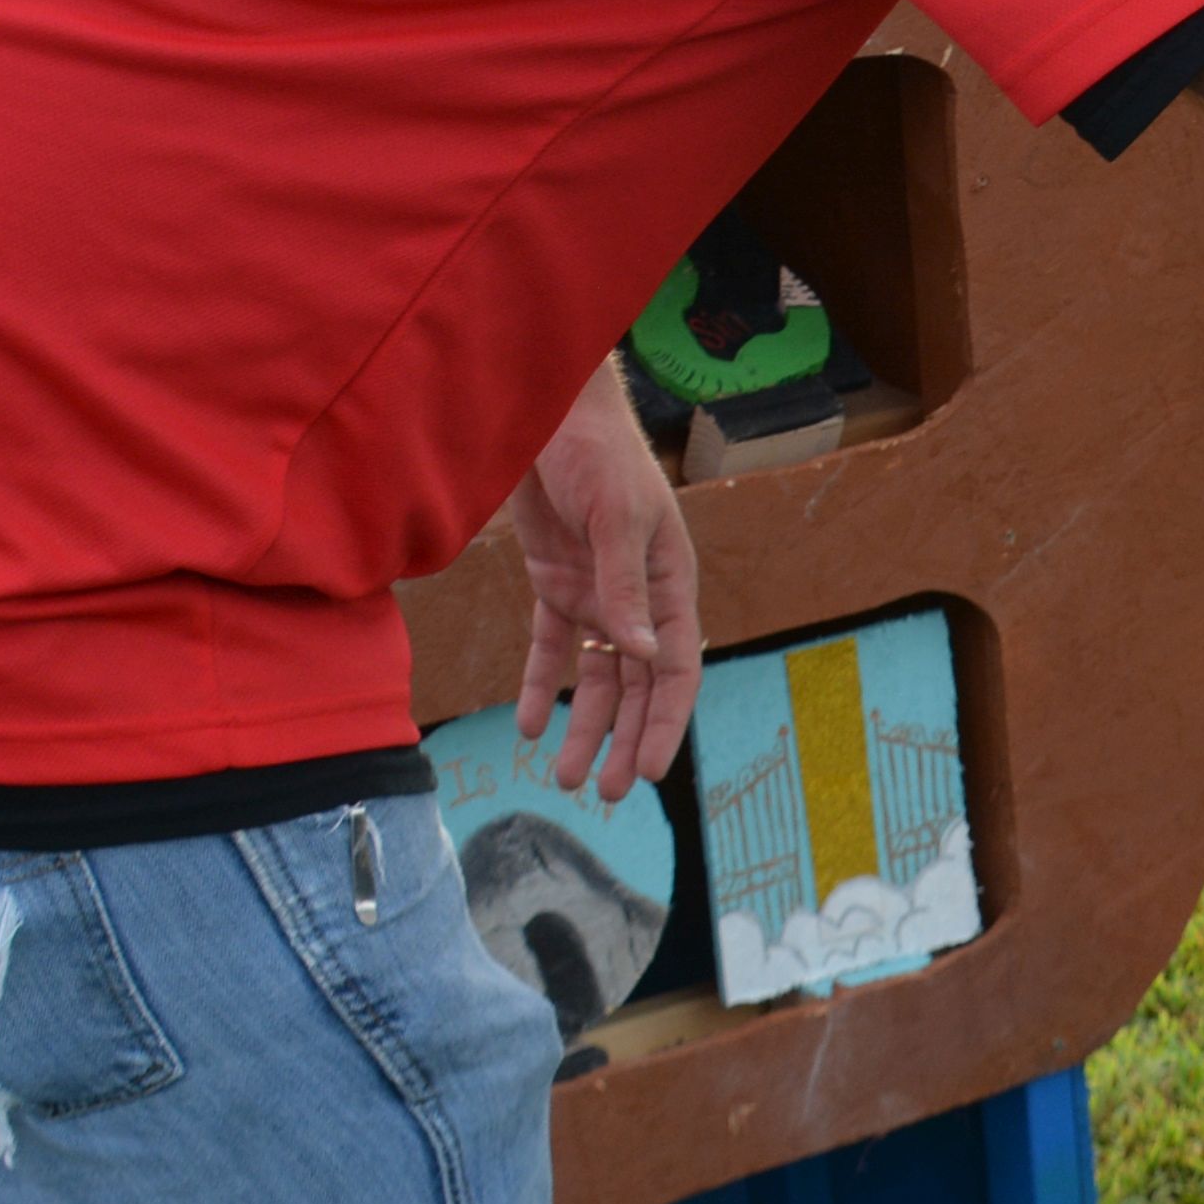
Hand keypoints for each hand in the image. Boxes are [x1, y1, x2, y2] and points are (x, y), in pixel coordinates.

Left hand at [504, 360, 699, 800]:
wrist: (549, 411)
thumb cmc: (598, 453)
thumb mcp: (615, 517)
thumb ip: (624, 587)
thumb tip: (643, 658)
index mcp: (669, 583)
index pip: (675, 669)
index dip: (664, 723)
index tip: (649, 771)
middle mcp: (638, 597)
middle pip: (635, 685)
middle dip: (623, 740)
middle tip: (607, 792)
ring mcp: (596, 593)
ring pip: (594, 677)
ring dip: (584, 725)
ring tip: (566, 776)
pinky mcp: (555, 583)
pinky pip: (550, 646)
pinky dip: (539, 685)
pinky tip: (529, 725)